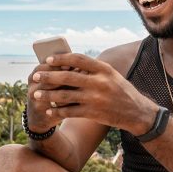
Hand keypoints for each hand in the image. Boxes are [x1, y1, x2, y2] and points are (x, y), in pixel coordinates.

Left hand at [31, 53, 159, 134]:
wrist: (137, 113)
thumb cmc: (121, 92)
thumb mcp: (112, 76)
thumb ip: (93, 70)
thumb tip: (69, 63)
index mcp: (104, 69)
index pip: (79, 59)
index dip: (62, 58)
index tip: (48, 59)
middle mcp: (100, 82)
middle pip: (68, 77)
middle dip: (48, 76)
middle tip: (35, 76)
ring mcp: (96, 98)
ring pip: (65, 95)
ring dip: (48, 95)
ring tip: (36, 95)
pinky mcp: (93, 113)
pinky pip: (70, 111)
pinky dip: (57, 110)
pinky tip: (49, 110)